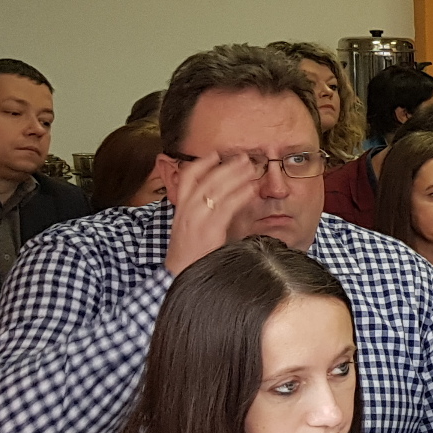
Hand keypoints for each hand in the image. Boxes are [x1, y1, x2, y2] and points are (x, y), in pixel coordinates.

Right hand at [163, 153, 264, 275]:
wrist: (180, 277)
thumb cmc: (191, 255)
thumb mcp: (192, 230)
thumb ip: (204, 215)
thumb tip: (221, 203)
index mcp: (181, 209)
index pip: (186, 179)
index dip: (200, 164)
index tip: (214, 154)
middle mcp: (186, 211)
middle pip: (205, 180)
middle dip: (225, 166)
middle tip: (244, 157)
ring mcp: (196, 219)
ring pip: (216, 189)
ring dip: (235, 175)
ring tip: (251, 167)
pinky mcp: (208, 230)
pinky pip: (226, 207)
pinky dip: (240, 195)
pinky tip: (251, 189)